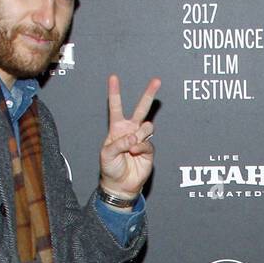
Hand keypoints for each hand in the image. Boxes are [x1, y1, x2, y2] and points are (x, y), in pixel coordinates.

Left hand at [99, 74, 159, 200]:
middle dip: (149, 94)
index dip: (115, 92)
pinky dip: (141, 148)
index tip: (113, 77)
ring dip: (140, 134)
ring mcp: (141, 139)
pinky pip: (148, 143)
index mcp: (117, 128)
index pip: (116, 107)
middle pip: (141, 108)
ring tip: (132, 146)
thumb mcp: (107, 154)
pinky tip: (134, 153)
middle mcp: (130, 130)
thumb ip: (119, 143)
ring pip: (148, 126)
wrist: (120, 185)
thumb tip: (134, 138)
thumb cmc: (110, 168)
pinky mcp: (149, 150)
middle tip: (157, 81)